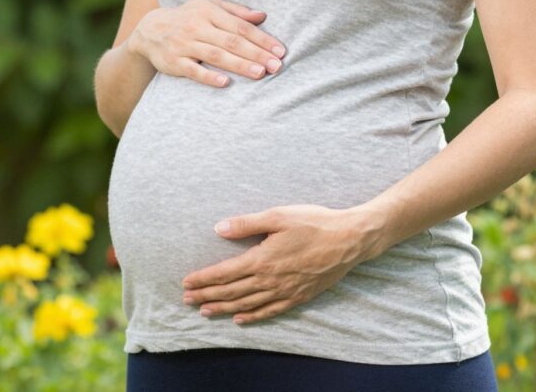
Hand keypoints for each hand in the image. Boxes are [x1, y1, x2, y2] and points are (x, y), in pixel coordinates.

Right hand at [129, 0, 285, 86]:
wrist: (150, 30)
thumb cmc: (189, 17)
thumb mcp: (210, 7)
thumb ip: (236, 12)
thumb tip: (262, 16)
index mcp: (209, 12)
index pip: (240, 26)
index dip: (262, 39)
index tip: (280, 50)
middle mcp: (197, 27)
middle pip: (231, 42)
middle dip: (256, 54)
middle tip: (277, 66)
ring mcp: (185, 45)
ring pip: (216, 56)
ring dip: (239, 65)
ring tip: (260, 73)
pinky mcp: (174, 62)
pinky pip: (193, 70)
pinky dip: (209, 76)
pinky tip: (226, 82)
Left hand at [181, 205, 379, 324]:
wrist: (349, 239)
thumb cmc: (315, 222)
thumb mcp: (279, 216)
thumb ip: (247, 224)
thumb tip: (219, 229)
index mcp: (262, 259)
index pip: (224, 273)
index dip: (203, 279)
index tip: (186, 282)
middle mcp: (270, 280)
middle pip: (231, 292)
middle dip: (206, 296)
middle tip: (187, 299)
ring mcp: (284, 291)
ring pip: (247, 304)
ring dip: (224, 309)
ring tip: (206, 311)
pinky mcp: (298, 297)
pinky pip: (270, 311)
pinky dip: (253, 317)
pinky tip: (241, 319)